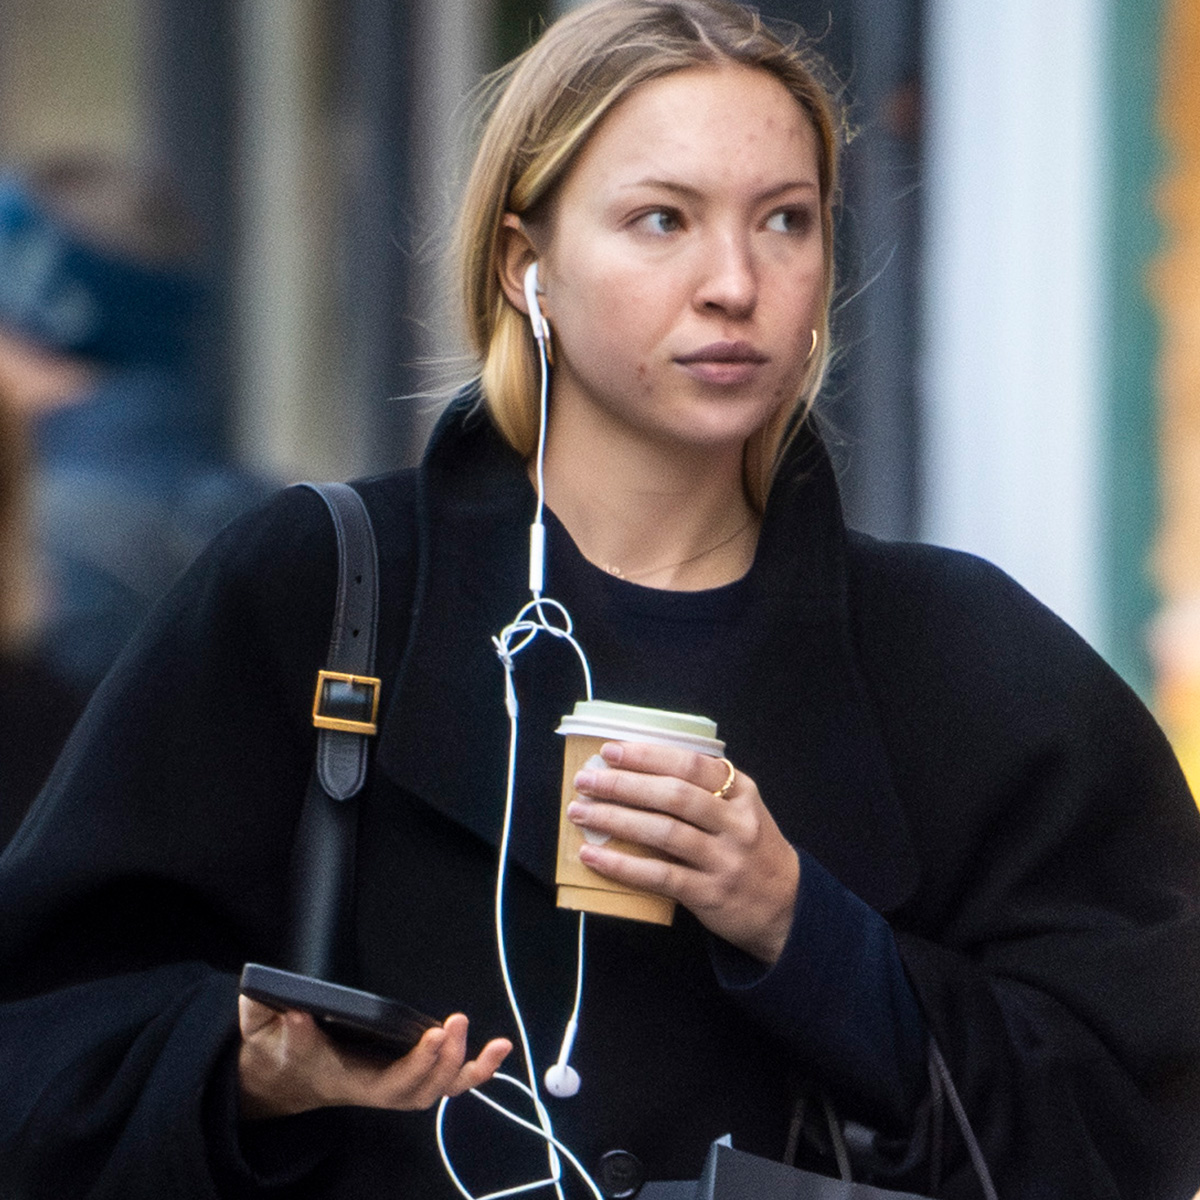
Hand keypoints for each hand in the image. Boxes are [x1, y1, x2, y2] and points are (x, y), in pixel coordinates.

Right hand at [238, 998, 511, 1119]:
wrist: (283, 1076)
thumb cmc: (281, 1054)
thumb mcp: (270, 1038)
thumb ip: (281, 1026)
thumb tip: (298, 1011)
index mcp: (351, 1082)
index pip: (391, 1084)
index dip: (417, 1064)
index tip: (435, 1033)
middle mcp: (380, 1087)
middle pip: (423, 1090)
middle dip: (445, 1061)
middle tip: (457, 1022)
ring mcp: (398, 1081)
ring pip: (441, 1088)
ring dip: (470, 1069)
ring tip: (498, 1044)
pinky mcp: (410, 1070)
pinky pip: (447, 1077)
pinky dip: (475, 1069)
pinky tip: (498, 1050)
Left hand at [569, 742, 799, 962]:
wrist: (785, 906)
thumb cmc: (748, 849)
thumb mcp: (740, 810)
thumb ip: (703, 789)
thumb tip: (636, 770)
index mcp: (741, 792)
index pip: (691, 765)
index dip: (648, 756)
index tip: (610, 750)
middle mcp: (736, 822)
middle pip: (673, 796)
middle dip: (623, 785)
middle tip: (586, 780)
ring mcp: (724, 859)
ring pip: (664, 832)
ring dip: (616, 819)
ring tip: (581, 812)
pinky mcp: (710, 893)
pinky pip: (660, 875)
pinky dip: (622, 864)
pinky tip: (593, 855)